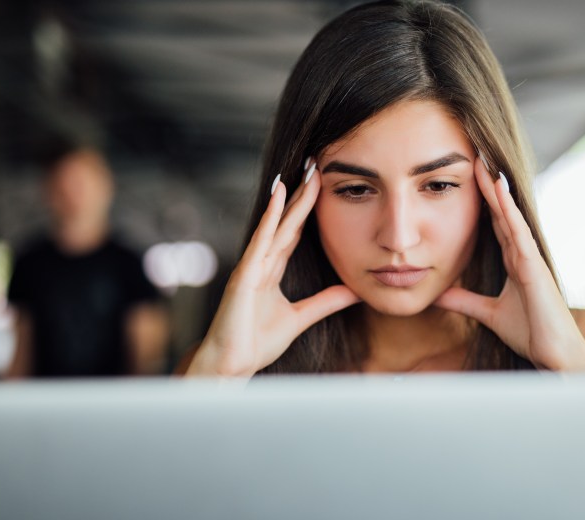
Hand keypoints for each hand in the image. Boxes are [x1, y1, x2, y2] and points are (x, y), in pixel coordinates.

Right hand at [186, 159, 359, 376]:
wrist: (229, 365)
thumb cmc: (255, 343)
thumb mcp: (300, 318)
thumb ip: (325, 302)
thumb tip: (354, 290)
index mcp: (272, 271)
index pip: (294, 232)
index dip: (307, 209)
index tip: (321, 185)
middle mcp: (261, 263)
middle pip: (286, 222)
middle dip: (301, 195)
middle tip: (316, 166)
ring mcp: (251, 267)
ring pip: (275, 226)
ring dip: (288, 199)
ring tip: (303, 173)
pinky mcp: (243, 275)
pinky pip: (260, 241)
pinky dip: (269, 218)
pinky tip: (278, 197)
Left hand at [434, 156, 584, 371]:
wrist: (556, 356)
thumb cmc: (531, 333)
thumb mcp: (488, 314)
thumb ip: (465, 302)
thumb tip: (438, 294)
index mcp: (514, 262)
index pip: (495, 224)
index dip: (483, 202)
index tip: (468, 177)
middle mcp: (523, 254)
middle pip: (501, 213)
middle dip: (487, 187)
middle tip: (475, 157)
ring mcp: (530, 258)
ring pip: (510, 217)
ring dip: (496, 190)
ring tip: (483, 163)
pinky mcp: (535, 266)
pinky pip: (519, 232)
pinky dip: (508, 210)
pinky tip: (499, 190)